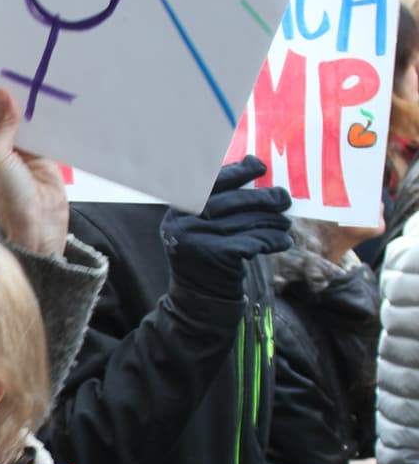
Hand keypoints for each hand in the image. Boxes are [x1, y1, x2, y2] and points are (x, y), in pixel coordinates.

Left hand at [0, 89, 68, 255]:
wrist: (40, 222)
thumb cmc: (8, 196)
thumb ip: (2, 126)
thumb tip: (2, 95)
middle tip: (1, 73)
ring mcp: (16, 154)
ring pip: (17, 124)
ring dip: (20, 108)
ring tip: (21, 80)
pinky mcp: (38, 154)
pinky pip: (37, 130)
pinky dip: (38, 117)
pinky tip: (40, 97)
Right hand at [160, 155, 292, 300]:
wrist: (200, 299)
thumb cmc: (208, 256)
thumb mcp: (199, 228)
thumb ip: (216, 203)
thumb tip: (251, 167)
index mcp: (178, 210)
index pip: (208, 182)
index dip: (235, 171)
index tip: (258, 165)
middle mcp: (183, 222)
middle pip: (232, 200)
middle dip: (262, 197)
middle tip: (284, 197)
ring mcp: (198, 239)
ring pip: (246, 221)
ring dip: (273, 221)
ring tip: (285, 224)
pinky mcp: (217, 256)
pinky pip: (254, 241)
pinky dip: (273, 240)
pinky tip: (281, 241)